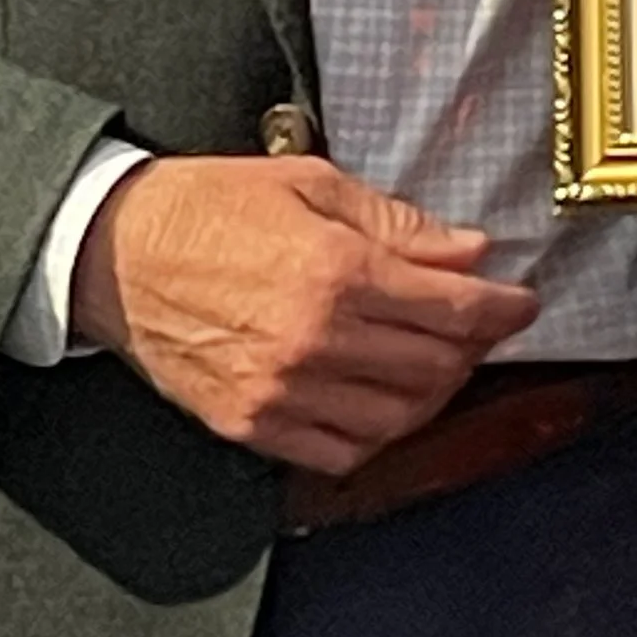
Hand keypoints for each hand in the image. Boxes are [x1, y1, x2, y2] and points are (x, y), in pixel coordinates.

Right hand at [70, 155, 538, 468]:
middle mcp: (316, 340)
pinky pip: (340, 453)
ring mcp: (282, 391)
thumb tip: (468, 252)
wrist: (113, 251)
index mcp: (336, 272)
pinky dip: (375, 434)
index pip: (452, 310)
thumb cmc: (210, 205)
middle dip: (473, 348)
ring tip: (435, 364)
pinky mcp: (251, 425)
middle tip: (479, 327)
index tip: (523, 304)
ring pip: (397, 420)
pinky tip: (379, 401)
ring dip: (431, 395)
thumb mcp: (311, 183)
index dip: (502, 310)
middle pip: (434, 368)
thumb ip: (397, 224)